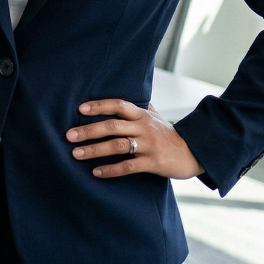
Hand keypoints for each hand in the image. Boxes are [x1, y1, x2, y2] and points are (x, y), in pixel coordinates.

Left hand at [66, 99, 205, 179]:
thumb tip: (128, 90)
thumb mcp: (156, 116)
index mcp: (142, 115)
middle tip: (69, 135)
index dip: (99, 106)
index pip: (118, 105)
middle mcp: (144, 128)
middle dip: (88, 130)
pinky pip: (128, 167)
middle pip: (112, 126)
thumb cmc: (169, 134)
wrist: (194, 153)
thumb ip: (140, 106)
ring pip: (117, 146)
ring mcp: (148, 145)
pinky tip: (96, 172)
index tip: (80, 109)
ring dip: (94, 150)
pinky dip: (111, 170)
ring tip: (76, 154)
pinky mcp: (153, 163)